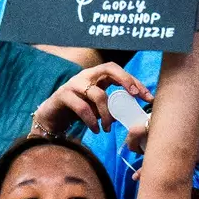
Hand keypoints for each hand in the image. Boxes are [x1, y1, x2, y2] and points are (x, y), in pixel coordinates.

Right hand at [32, 62, 151, 134]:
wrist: (51, 117)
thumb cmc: (78, 111)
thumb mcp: (98, 108)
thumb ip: (112, 107)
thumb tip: (131, 112)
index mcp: (96, 76)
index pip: (118, 71)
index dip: (133, 81)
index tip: (147, 96)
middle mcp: (86, 76)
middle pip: (108, 69)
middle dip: (125, 80)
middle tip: (134, 96)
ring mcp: (74, 84)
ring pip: (97, 93)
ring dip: (106, 113)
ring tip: (107, 128)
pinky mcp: (63, 96)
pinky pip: (82, 107)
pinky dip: (91, 120)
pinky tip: (95, 129)